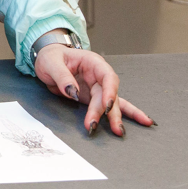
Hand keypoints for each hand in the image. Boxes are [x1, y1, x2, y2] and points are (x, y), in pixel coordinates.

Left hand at [35, 45, 153, 135]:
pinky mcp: (94, 98)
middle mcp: (99, 75)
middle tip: (109, 127)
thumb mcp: (51, 62)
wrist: (48, 60)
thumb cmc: (51, 57)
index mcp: (92, 62)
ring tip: (120, 131)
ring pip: (111, 104)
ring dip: (114, 118)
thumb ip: (61, 76)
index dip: (110, 91)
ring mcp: (98, 88)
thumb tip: (72, 92)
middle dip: (109, 112)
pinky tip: (139, 123)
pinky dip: (120, 116)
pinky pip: (109, 108)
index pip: (107, 77)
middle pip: (108, 95)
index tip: (107, 105)